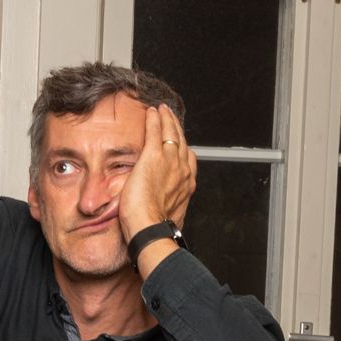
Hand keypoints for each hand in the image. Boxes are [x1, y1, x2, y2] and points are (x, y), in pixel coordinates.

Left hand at [119, 100, 195, 243]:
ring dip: (167, 119)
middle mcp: (183, 170)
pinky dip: (154, 119)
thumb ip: (169, 207)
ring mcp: (170, 161)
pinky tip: (151, 111)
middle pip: (182, 142)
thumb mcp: (170, 216)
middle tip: (171, 117)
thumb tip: (163, 213)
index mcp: (187, 184)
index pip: (188, 159)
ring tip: (162, 110)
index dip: (183, 148)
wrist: (151, 229)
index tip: (179, 142)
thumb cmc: (156, 229)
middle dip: (176, 128)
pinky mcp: (153, 156)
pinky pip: (155, 131)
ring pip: (171, 133)